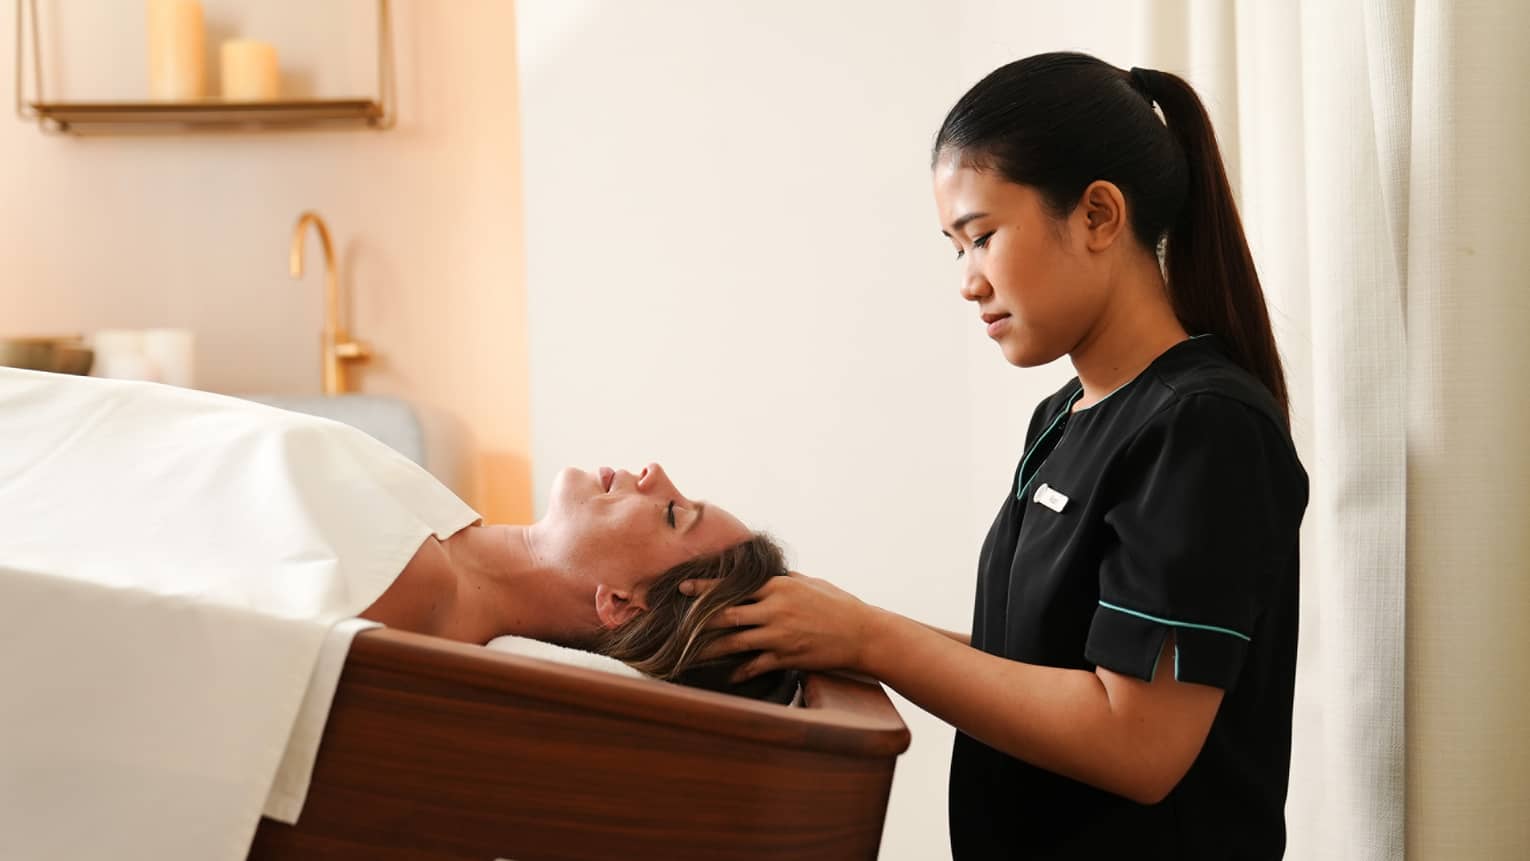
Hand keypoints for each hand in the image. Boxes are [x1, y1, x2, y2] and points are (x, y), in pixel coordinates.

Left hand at [679, 571, 879, 681]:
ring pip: (734, 642)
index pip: (734, 586)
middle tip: (673, 623)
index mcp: (778, 587)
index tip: (683, 588)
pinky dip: (740, 671)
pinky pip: (755, 665)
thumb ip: (783, 581)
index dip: (705, 588)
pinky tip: (728, 676)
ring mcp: (779, 635)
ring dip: (708, 649)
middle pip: (726, 615)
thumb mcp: (810, 583)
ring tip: (686, 655)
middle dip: (696, 619)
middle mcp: (775, 609)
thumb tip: (762, 577)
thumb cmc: (838, 605)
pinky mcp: (787, 656)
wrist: (863, 633)